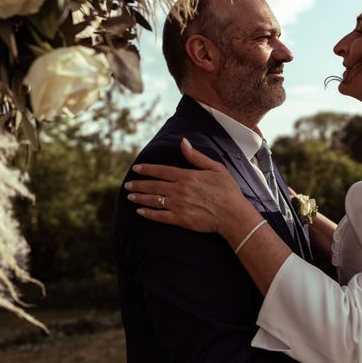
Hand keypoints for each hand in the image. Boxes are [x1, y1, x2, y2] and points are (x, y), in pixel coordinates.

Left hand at [125, 138, 249, 235]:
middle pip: (153, 186)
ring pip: (154, 200)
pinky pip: (160, 216)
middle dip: (139, 184)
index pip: (161, 171)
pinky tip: (140, 212)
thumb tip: (183, 142)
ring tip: (130, 196)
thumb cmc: (227, 190)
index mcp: (187, 176)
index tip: (136, 168)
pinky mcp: (181, 220)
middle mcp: (180, 190)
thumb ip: (196, 156)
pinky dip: (148, 213)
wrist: (233, 215)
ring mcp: (179, 206)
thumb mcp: (215, 168)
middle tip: (128, 184)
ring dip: (140, 198)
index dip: (147, 169)